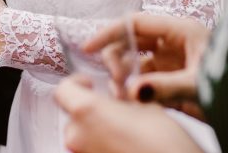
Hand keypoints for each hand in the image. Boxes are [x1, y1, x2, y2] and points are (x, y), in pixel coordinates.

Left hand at [55, 75, 204, 152]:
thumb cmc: (164, 145)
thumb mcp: (148, 108)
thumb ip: (127, 97)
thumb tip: (120, 93)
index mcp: (87, 112)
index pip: (63, 90)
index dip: (76, 83)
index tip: (90, 82)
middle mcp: (77, 136)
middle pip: (74, 116)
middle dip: (92, 109)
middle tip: (116, 108)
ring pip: (83, 136)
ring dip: (98, 129)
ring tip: (125, 129)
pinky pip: (91, 150)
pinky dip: (103, 145)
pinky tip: (125, 144)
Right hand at [85, 13, 209, 109]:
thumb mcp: (198, 83)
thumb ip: (165, 87)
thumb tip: (133, 92)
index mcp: (181, 30)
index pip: (135, 23)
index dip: (110, 32)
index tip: (88, 48)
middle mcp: (174, 42)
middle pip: (132, 41)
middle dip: (117, 59)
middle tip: (117, 82)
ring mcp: (173, 61)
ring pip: (137, 63)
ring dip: (125, 78)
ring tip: (124, 97)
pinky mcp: (174, 80)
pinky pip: (145, 81)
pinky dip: (135, 90)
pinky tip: (133, 103)